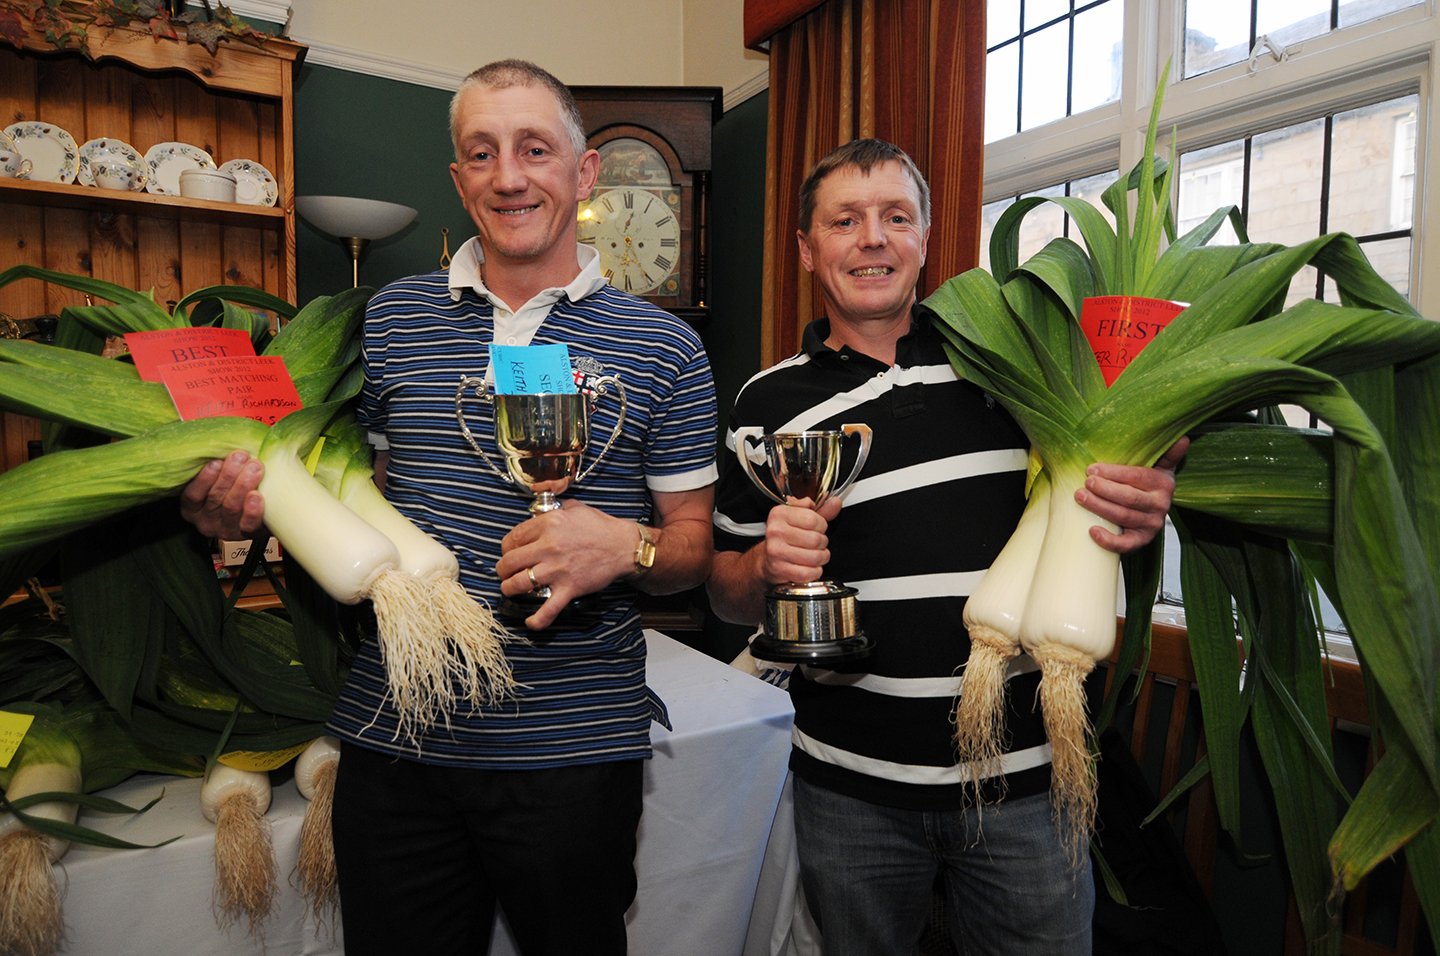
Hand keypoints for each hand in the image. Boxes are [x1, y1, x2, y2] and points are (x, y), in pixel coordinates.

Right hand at [179, 450, 265, 539]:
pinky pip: (248, 524)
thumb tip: (223, 441)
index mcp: (193, 507)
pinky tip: (257, 495)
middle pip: (215, 498)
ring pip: (231, 507)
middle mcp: (205, 520)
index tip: (216, 462)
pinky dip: (252, 510)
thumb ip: (217, 465)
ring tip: (254, 467)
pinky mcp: (246, 534)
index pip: (192, 495)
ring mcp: (225, 529)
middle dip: (229, 475)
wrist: (260, 512)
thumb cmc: (233, 486)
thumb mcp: (218, 477)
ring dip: (243, 485)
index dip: (203, 479)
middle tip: (241, 457)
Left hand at [495, 500, 634, 629]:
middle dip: (502, 569)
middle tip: (505, 572)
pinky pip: (548, 609)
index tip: (508, 552)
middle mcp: (549, 546)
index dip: (506, 547)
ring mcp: (558, 570)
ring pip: (519, 583)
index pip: (512, 538)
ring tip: (510, 589)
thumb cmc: (600, 527)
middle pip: (509, 562)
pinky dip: (537, 620)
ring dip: (509, 588)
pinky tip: (530, 622)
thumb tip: (540, 511)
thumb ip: (554, 509)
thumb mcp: (574, 508)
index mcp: (548, 524)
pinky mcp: (569, 588)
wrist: (624, 547)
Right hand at [757, 497, 841, 583]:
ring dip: (821, 558)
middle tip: (817, 544)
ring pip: (815, 557)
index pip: (813, 519)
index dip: (821, 525)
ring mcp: (776, 551)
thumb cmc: (785, 537)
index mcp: (779, 514)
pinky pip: (809, 573)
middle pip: (816, 539)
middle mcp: (775, 531)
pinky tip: (810, 567)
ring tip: (815, 555)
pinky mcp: (780, 569)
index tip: (816, 528)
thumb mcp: (800, 518)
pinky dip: (815, 572)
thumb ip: (820, 510)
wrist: (767, 559)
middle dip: (822, 543)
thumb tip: (835, 502)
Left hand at [1075, 437, 1188, 553]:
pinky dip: (1109, 540)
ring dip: (1100, 508)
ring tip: (1080, 497)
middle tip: (1085, 484)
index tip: (1091, 469)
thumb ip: (1169, 454)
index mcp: (1163, 484)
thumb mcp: (1161, 466)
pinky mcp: (1142, 540)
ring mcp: (1151, 524)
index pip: (1136, 477)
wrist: (1154, 508)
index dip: (1114, 473)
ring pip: (1124, 517)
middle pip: (1129, 498)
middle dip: (1105, 490)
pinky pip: (1126, 544)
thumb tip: (1184, 439)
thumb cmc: (1149, 482)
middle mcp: (1160, 505)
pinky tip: (1092, 530)